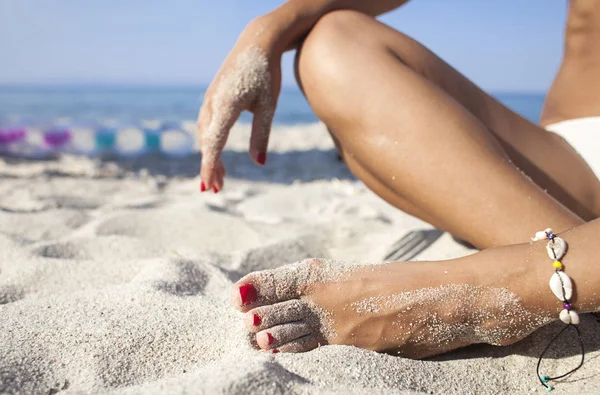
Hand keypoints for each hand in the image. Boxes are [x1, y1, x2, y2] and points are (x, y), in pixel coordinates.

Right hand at [197, 19, 281, 191]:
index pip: (213, 144)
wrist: (258, 42)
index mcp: (225, 106)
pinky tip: (217, 151)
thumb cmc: (267, 74)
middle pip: (207, 143)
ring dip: (210, 156)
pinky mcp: (213, 96)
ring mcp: (210, 98)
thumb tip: (258, 163)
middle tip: (217, 189)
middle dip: (210, 167)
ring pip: (205, 134)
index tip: (209, 187)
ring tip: (221, 176)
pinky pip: (207, 124)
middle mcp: (212, 102)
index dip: (210, 167)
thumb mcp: (268, 107)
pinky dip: (210, 141)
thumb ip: (261, 135)